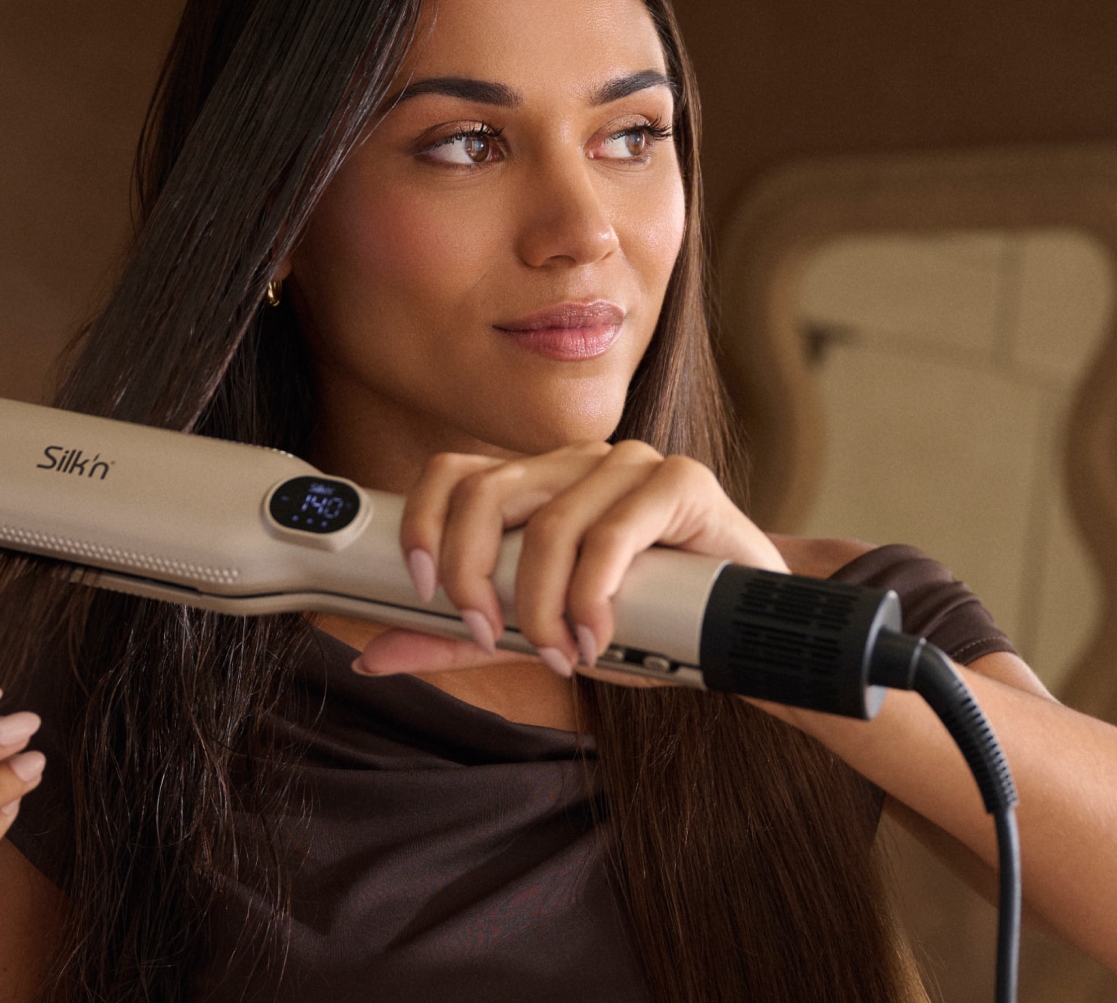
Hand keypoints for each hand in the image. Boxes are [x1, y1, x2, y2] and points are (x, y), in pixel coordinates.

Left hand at [356, 439, 785, 678]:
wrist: (745, 625)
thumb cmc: (641, 619)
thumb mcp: (536, 632)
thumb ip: (460, 638)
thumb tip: (372, 655)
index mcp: (534, 483)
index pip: (452, 474)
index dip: (422, 525)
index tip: (420, 589)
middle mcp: (573, 462)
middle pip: (486, 491)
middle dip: (473, 573)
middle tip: (489, 633)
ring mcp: (627, 465)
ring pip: (551, 524)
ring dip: (543, 605)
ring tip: (559, 655)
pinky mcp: (680, 480)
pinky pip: (614, 532)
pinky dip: (594, 596)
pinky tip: (598, 636)